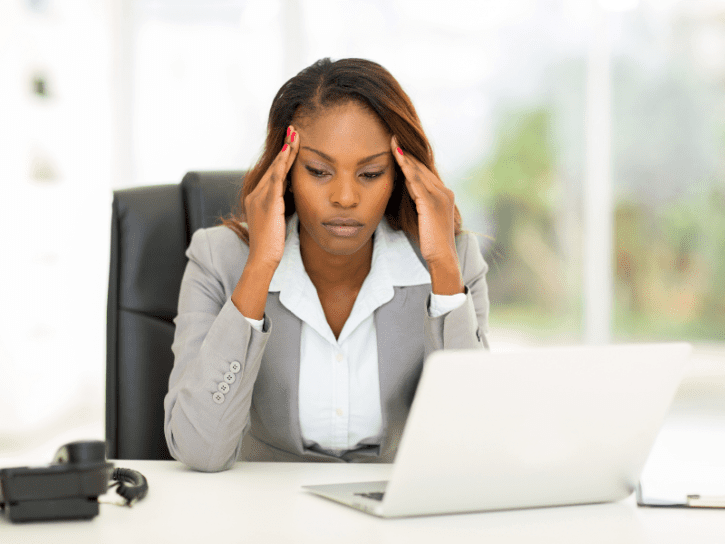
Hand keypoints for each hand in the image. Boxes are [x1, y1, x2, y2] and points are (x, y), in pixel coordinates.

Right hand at [244, 126, 298, 269]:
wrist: (263, 258)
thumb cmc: (272, 245)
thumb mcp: (276, 221)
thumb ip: (281, 207)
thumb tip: (291, 199)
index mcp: (256, 199)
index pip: (273, 173)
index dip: (283, 158)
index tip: (292, 144)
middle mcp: (255, 194)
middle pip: (273, 166)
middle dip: (285, 148)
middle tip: (294, 130)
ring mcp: (259, 197)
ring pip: (275, 168)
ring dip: (286, 150)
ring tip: (295, 135)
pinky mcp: (268, 202)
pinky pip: (276, 177)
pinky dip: (283, 163)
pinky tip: (290, 152)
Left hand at [391, 135, 457, 267]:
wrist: (442, 257)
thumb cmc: (431, 243)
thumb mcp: (425, 219)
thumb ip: (419, 205)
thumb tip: (406, 195)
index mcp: (444, 194)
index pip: (424, 172)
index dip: (410, 160)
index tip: (397, 148)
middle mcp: (444, 192)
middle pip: (421, 168)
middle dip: (406, 153)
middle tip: (392, 137)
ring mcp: (439, 197)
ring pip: (418, 171)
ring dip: (405, 156)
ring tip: (393, 142)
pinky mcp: (431, 203)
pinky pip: (416, 182)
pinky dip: (406, 168)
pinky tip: (397, 158)